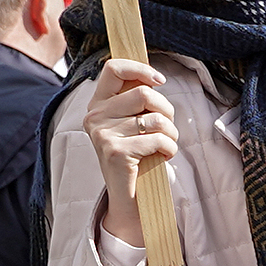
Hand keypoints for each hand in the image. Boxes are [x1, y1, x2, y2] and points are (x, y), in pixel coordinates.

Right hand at [83, 60, 177, 247]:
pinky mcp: (115, 152)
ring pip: (156, 118)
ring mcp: (102, 134)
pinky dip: (170, 148)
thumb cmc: (138, 154)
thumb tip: (154, 77)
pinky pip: (159, 139)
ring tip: (165, 144)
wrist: (130, 197)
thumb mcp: (133, 122)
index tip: (160, 81)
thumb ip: (136, 99)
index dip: (141, 69)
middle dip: (166, 110)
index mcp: (97, 104)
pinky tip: (163, 156)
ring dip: (171, 133)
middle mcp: (94, 116)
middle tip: (166, 127)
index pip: (113, 68)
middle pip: (144, 93)